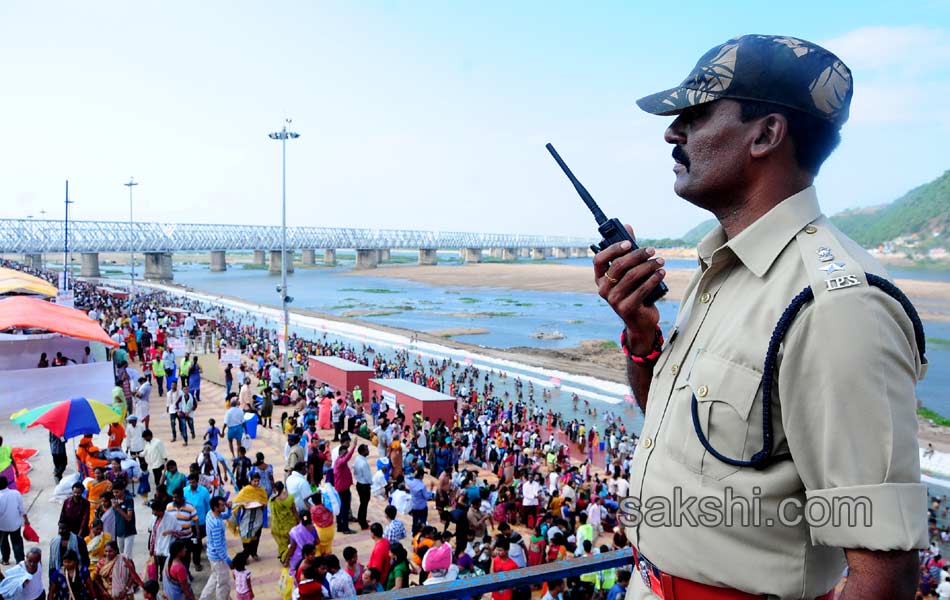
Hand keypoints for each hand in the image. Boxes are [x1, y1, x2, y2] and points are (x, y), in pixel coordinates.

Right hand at [593, 225, 664, 355]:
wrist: (639, 321)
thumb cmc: (633, 291)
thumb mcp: (629, 271)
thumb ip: (627, 250)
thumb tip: (628, 226)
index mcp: (600, 278)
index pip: (599, 259)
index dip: (614, 249)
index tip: (629, 243)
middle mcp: (603, 289)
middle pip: (619, 266)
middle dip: (637, 255)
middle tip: (652, 250)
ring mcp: (613, 300)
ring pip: (632, 276)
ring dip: (649, 266)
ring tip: (660, 261)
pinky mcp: (626, 308)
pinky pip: (642, 289)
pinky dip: (653, 278)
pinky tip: (661, 272)